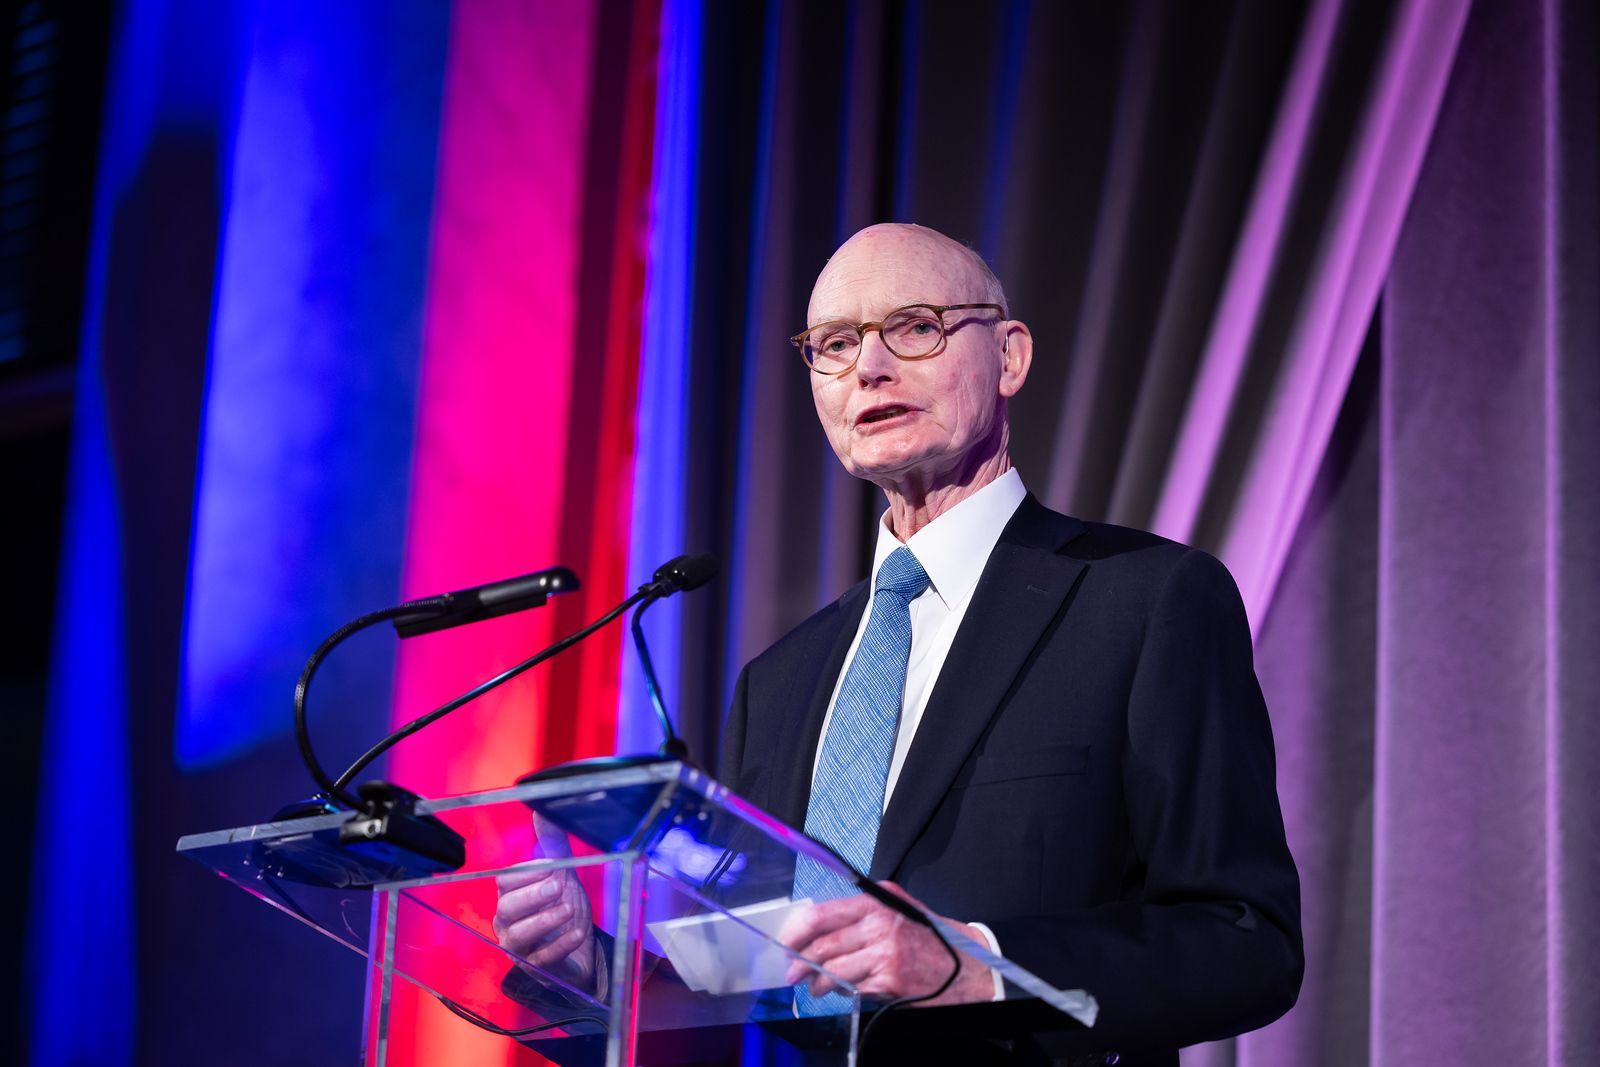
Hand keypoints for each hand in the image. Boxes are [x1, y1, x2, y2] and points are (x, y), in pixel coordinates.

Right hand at [493, 816, 602, 993]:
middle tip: (559, 885)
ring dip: (544, 920)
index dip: (528, 873)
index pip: (505, 881)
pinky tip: (579, 933)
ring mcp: (520, 948)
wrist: (583, 951)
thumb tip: (541, 811)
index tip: (554, 866)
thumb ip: (552, 846)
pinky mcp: (536, 970)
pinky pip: (542, 960)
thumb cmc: (564, 909)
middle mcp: (508, 922)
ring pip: (518, 935)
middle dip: (532, 894)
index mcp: (512, 896)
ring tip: (570, 908)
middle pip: (506, 907)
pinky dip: (561, 945)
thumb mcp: (562, 875)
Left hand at [778, 882, 994, 1004]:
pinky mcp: (889, 978)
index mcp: (878, 901)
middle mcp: (880, 922)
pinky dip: (840, 991)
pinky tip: (839, 991)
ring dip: (817, 981)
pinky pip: (852, 987)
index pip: (823, 914)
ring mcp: (885, 951)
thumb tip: (821, 931)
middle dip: (801, 961)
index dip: (797, 931)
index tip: (787, 943)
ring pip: (833, 967)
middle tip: (792, 972)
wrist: (968, 968)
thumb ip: (862, 915)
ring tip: (814, 986)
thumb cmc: (930, 938)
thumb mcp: (899, 911)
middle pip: (823, 943)